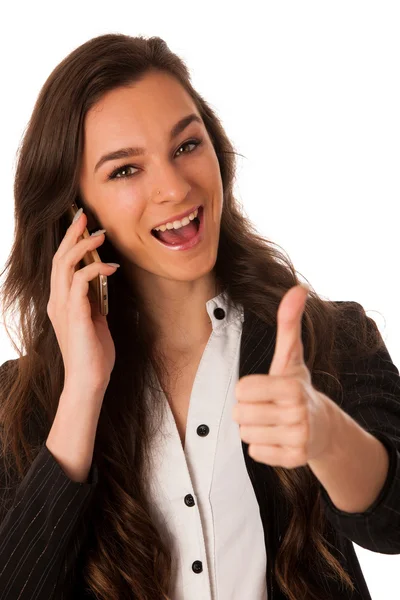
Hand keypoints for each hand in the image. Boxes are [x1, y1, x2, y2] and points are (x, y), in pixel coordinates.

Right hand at [47, 209, 118, 392]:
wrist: (89, 380)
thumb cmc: (93, 354)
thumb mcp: (95, 321)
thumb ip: (93, 301)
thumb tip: (102, 283)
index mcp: (61, 302)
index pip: (61, 265)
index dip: (70, 243)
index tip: (82, 225)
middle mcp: (57, 301)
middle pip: (59, 258)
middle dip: (72, 234)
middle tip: (84, 216)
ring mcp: (63, 307)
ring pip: (65, 265)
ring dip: (83, 246)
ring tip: (100, 235)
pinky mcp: (74, 314)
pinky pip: (80, 281)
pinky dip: (95, 269)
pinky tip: (111, 266)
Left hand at [232, 284, 334, 467]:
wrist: (323, 426)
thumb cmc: (298, 386)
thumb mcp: (291, 356)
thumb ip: (288, 323)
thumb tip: (297, 288)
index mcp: (291, 387)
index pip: (241, 390)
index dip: (248, 389)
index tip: (264, 389)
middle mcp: (297, 414)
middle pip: (240, 414)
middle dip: (249, 410)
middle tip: (268, 407)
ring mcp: (298, 439)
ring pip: (246, 434)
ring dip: (254, 428)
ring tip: (274, 421)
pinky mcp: (295, 459)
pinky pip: (256, 453)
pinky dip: (263, 446)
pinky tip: (279, 437)